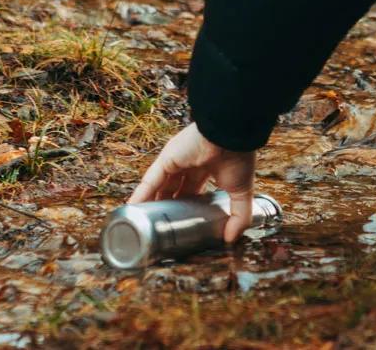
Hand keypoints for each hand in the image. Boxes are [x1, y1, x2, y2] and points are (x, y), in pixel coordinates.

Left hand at [128, 123, 256, 242]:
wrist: (232, 135)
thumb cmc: (240, 157)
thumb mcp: (241, 192)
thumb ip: (238, 216)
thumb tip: (231, 239)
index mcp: (208, 168)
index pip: (193, 189)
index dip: (187, 205)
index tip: (184, 222)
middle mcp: (190, 163)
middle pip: (173, 188)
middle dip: (167, 206)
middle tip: (162, 225)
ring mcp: (176, 160)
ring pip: (159, 185)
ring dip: (151, 202)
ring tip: (143, 221)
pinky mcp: (166, 159)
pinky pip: (150, 179)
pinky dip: (141, 194)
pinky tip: (133, 208)